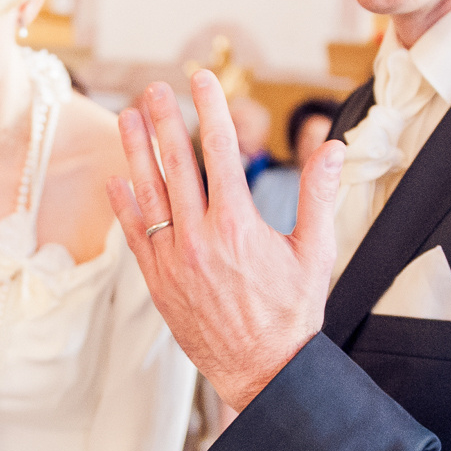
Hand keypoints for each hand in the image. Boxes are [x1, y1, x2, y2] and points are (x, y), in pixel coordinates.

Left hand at [107, 73, 345, 410]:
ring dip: (135, 152)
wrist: (264, 371)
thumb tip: (333, 146)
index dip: (209, 107)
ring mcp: (172, 260)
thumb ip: (320, 193)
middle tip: (154, 89)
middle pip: (175, 163)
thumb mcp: (316, 251)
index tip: (200, 79)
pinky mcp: (158, 282)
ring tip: (126, 118)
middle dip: (163, 120)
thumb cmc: (292, 314)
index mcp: (237, 224)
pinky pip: (135, 235)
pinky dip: (124, 205)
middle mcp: (198, 238)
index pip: (218, 149)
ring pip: (148, 194)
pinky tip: (117, 179)